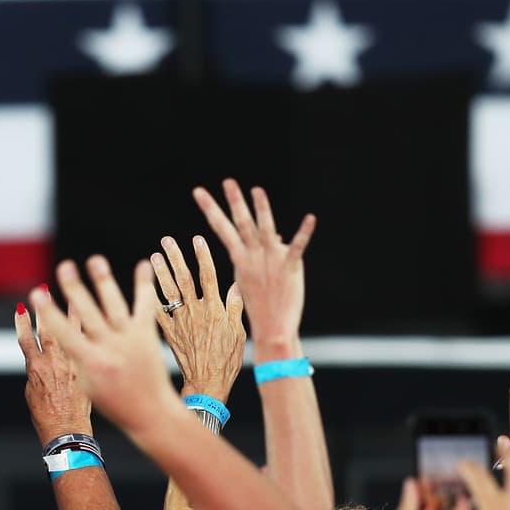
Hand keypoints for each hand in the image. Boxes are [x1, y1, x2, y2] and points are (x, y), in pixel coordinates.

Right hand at [15, 294, 93, 444]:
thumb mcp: (33, 393)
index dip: (22, 322)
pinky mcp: (89, 370)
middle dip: (47, 308)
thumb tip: (39, 360)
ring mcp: (75, 364)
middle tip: (45, 289)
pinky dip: (95, 331)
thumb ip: (37, 372)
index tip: (22, 307)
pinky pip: (93, 346)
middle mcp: (55, 362)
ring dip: (72, 312)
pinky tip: (100, 318)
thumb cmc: (48, 417)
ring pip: (74, 333)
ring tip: (74, 294)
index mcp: (36, 368)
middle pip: (50, 328)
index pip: (26, 338)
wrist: (69, 432)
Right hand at [31, 257, 178, 436]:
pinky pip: (145, 306)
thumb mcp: (86, 385)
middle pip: (87, 313)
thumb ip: (76, 358)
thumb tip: (63, 335)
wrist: (150, 414)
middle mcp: (109, 348)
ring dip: (103, 280)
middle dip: (74, 288)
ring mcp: (129, 340)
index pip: (62, 333)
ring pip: (114, 305)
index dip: (48, 312)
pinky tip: (144, 264)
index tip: (36, 293)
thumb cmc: (113, 403)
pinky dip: (144, 285)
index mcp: (89, 362)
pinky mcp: (147, 336)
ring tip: (95, 261)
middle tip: (64, 266)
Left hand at [151, 235, 245, 402]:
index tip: (196, 239)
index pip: (208, 276)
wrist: (207, 384)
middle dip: (176, 258)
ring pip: (169, 292)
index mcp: (214, 309)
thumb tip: (236, 286)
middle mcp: (195, 312)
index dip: (202, 256)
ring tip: (155, 257)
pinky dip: (151, 301)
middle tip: (167, 241)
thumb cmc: (227, 361)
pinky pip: (158, 314)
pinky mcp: (170, 334)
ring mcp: (180, 322)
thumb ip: (235, 308)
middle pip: (184, 279)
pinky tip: (144, 289)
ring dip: (161, 273)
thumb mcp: (238, 334)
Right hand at [192, 179, 315, 345]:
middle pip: (241, 225)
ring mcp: (271, 261)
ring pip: (265, 230)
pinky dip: (304, 232)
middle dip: (234, 202)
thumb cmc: (262, 304)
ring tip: (256, 190)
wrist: (273, 328)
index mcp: (240, 259)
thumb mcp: (255, 276)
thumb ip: (264, 252)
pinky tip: (311, 218)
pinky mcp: (290, 268)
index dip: (210, 209)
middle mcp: (253, 257)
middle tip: (227, 181)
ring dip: (261, 209)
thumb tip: (276, 234)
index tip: (199, 192)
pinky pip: (298, 246)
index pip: (222, 229)